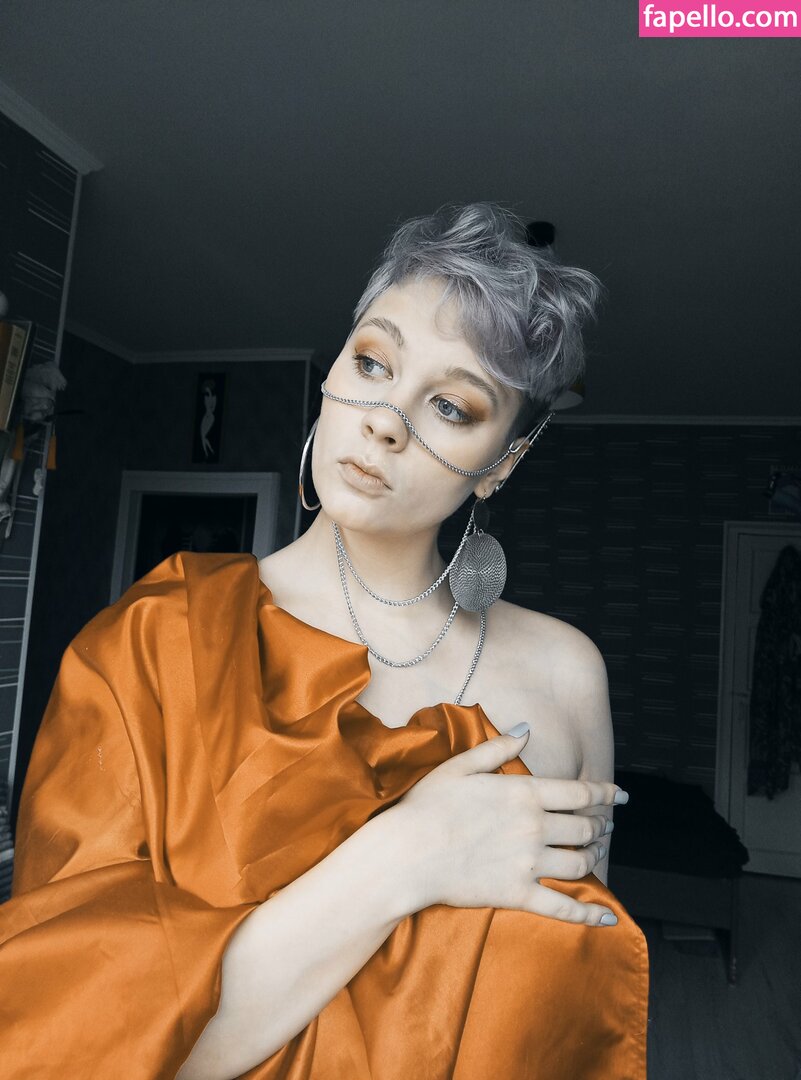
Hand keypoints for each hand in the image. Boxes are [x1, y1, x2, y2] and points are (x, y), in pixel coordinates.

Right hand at [390, 727, 624, 925]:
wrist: (406, 853)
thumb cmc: (427, 806)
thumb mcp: (460, 766)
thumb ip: (497, 748)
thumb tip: (526, 730)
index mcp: (523, 793)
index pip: (579, 793)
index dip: (605, 794)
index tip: (621, 797)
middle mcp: (534, 827)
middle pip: (584, 828)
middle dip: (599, 826)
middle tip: (604, 826)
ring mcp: (529, 863)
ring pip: (580, 863)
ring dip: (594, 858)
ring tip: (597, 854)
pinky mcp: (518, 894)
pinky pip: (564, 908)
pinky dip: (590, 915)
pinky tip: (608, 919)